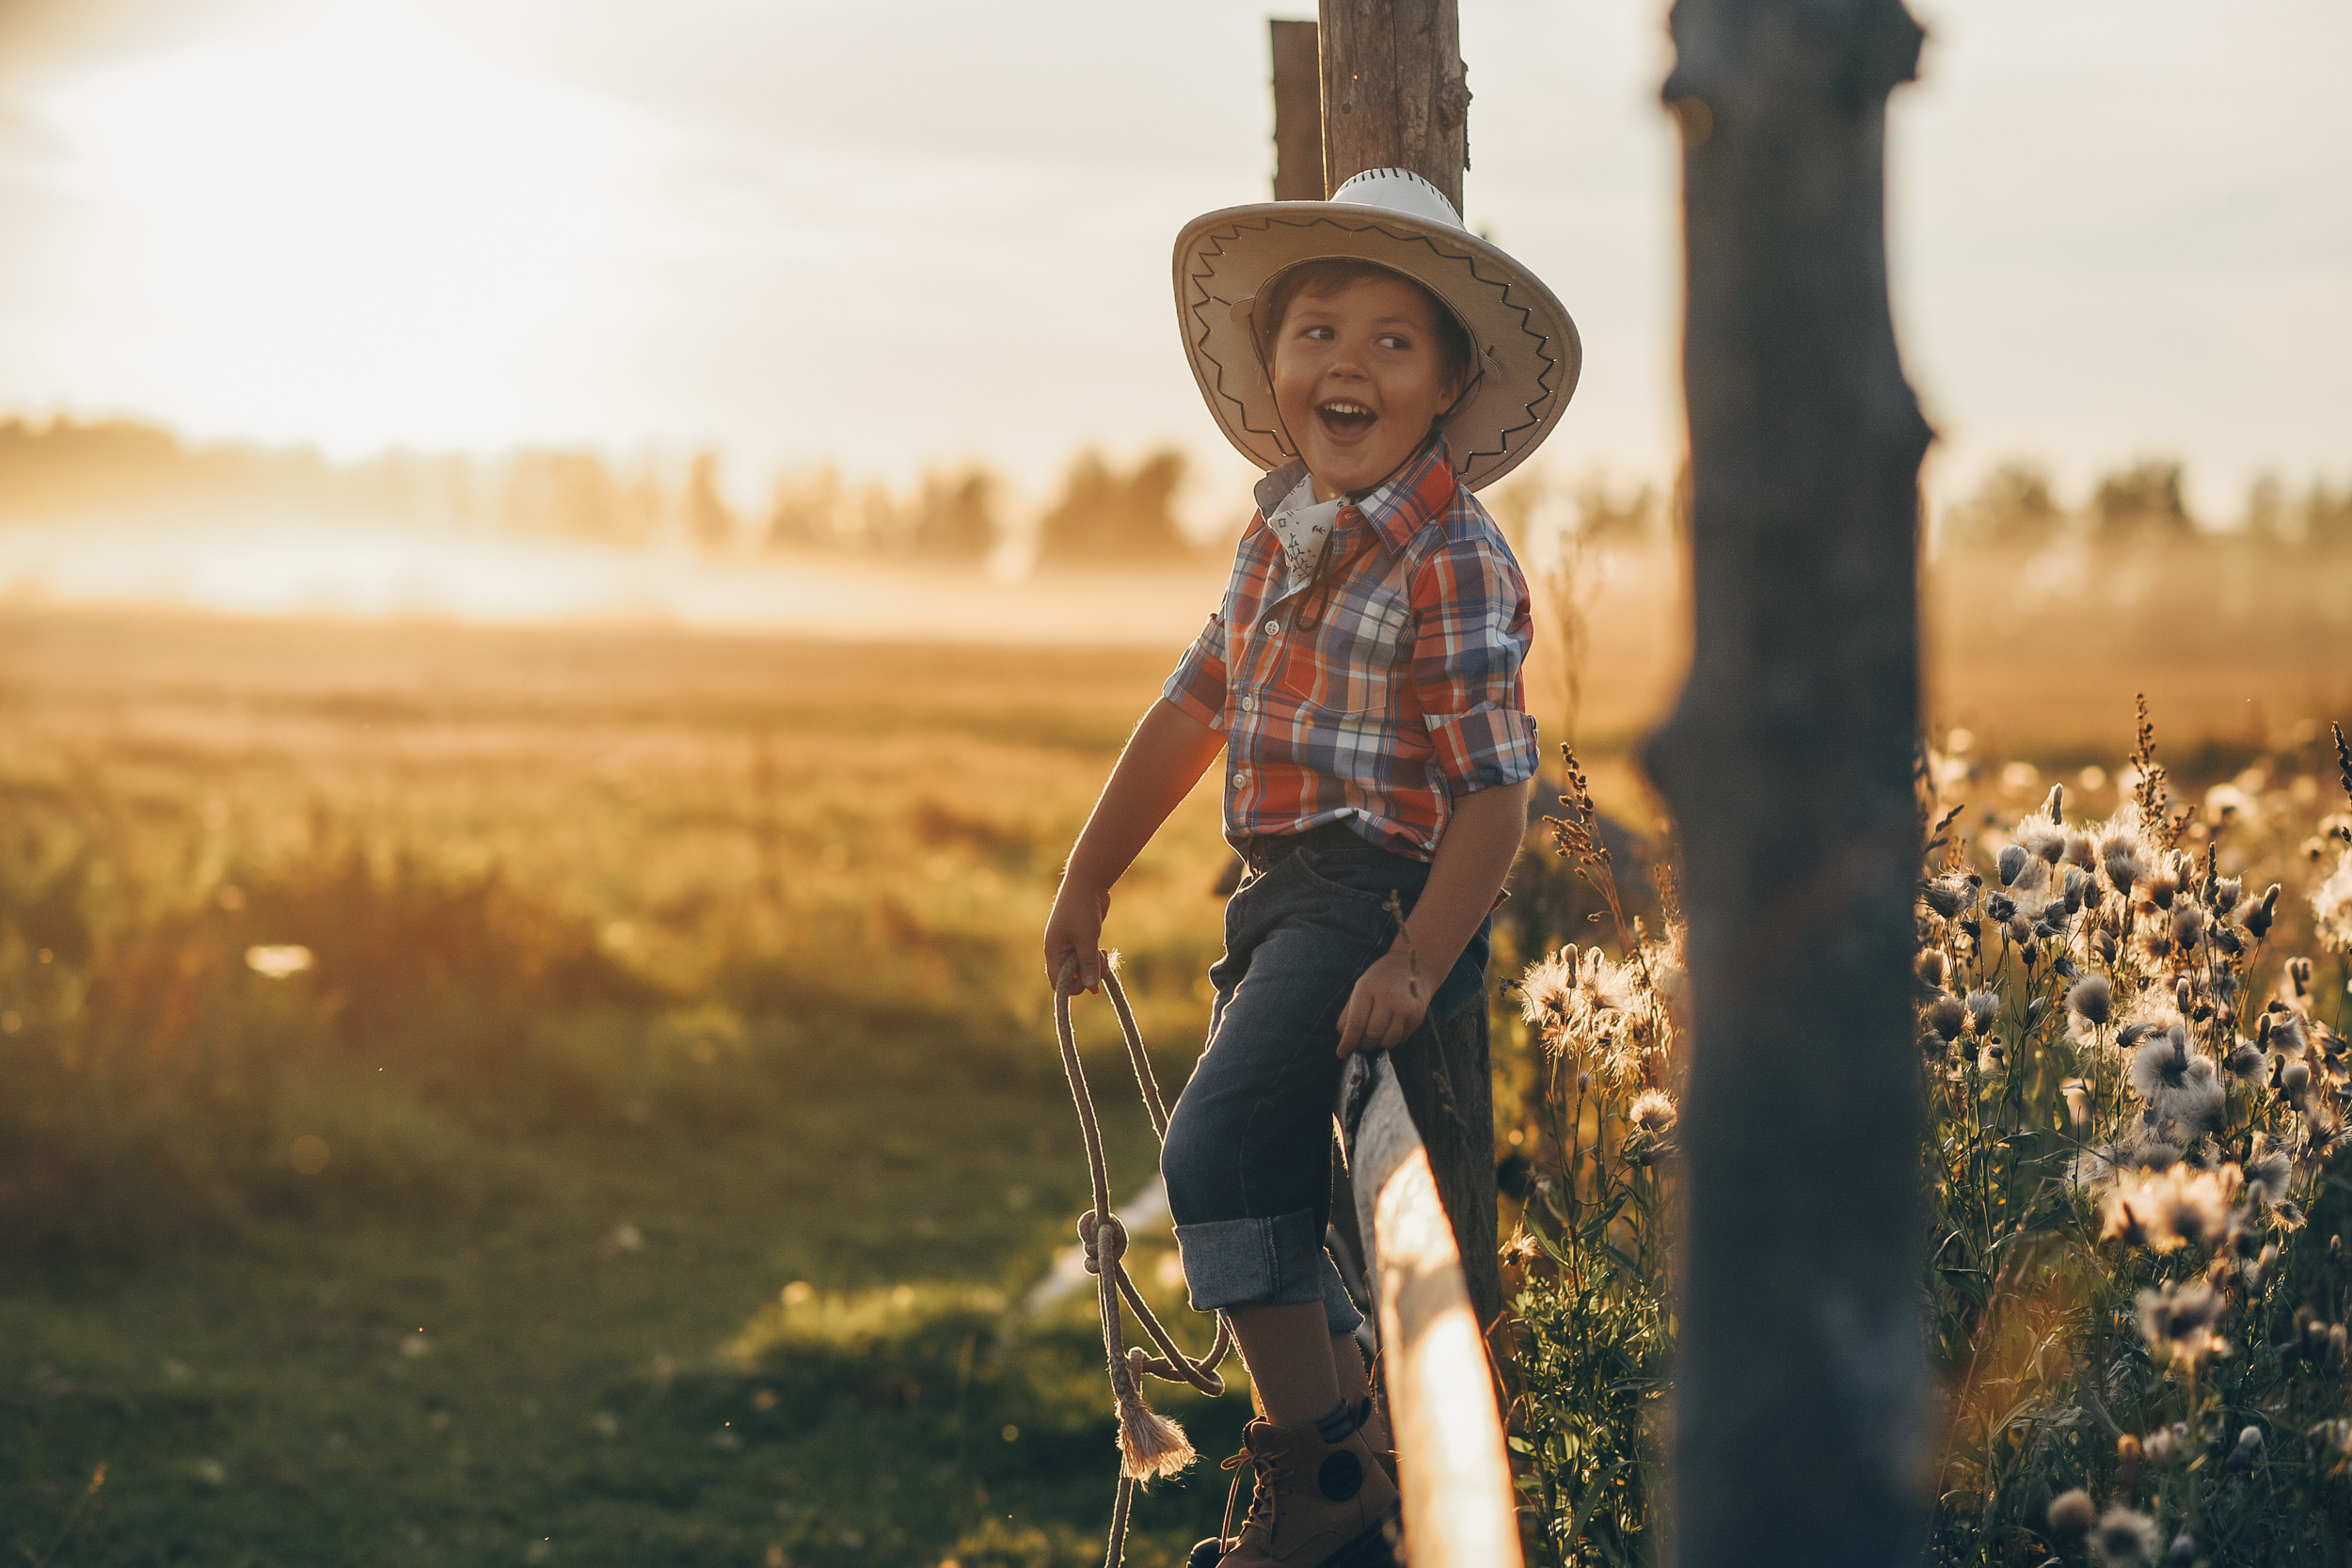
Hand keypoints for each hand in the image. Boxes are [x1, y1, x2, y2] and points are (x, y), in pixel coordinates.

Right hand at [1043, 877, 1111, 994]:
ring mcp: (1071, 945)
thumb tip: (1092, 989)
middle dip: (1088, 975)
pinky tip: (1103, 949)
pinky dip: (1097, 958)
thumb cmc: (1082, 909)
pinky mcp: (1083, 939)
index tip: (1090, 978)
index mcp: (1054, 952)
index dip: (1074, 986)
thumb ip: (1088, 964)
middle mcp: (1060, 951)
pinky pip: (1089, 958)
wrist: (1088, 881)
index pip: (1058, 983)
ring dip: (1095, 966)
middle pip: (1072, 978)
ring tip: (1102, 952)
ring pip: (1083, 969)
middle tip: (1099, 960)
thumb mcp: (1086, 939)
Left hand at [1336, 944, 1427, 1056]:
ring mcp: (1405, 1008)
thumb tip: (1345, 1039)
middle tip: (1360, 1044)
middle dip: (1363, 1045)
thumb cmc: (1379, 980)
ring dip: (1377, 1045)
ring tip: (1374, 1037)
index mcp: (1368, 988)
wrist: (1412, 967)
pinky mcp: (1417, 1017)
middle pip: (1372, 1035)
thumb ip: (1348, 1013)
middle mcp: (1388, 997)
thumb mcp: (1360, 988)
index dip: (1348, 1042)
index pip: (1356, 1023)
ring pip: (1388, 1041)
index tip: (1341, 1053)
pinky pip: (1400, 1039)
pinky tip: (1388, 1029)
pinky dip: (1390, 1040)